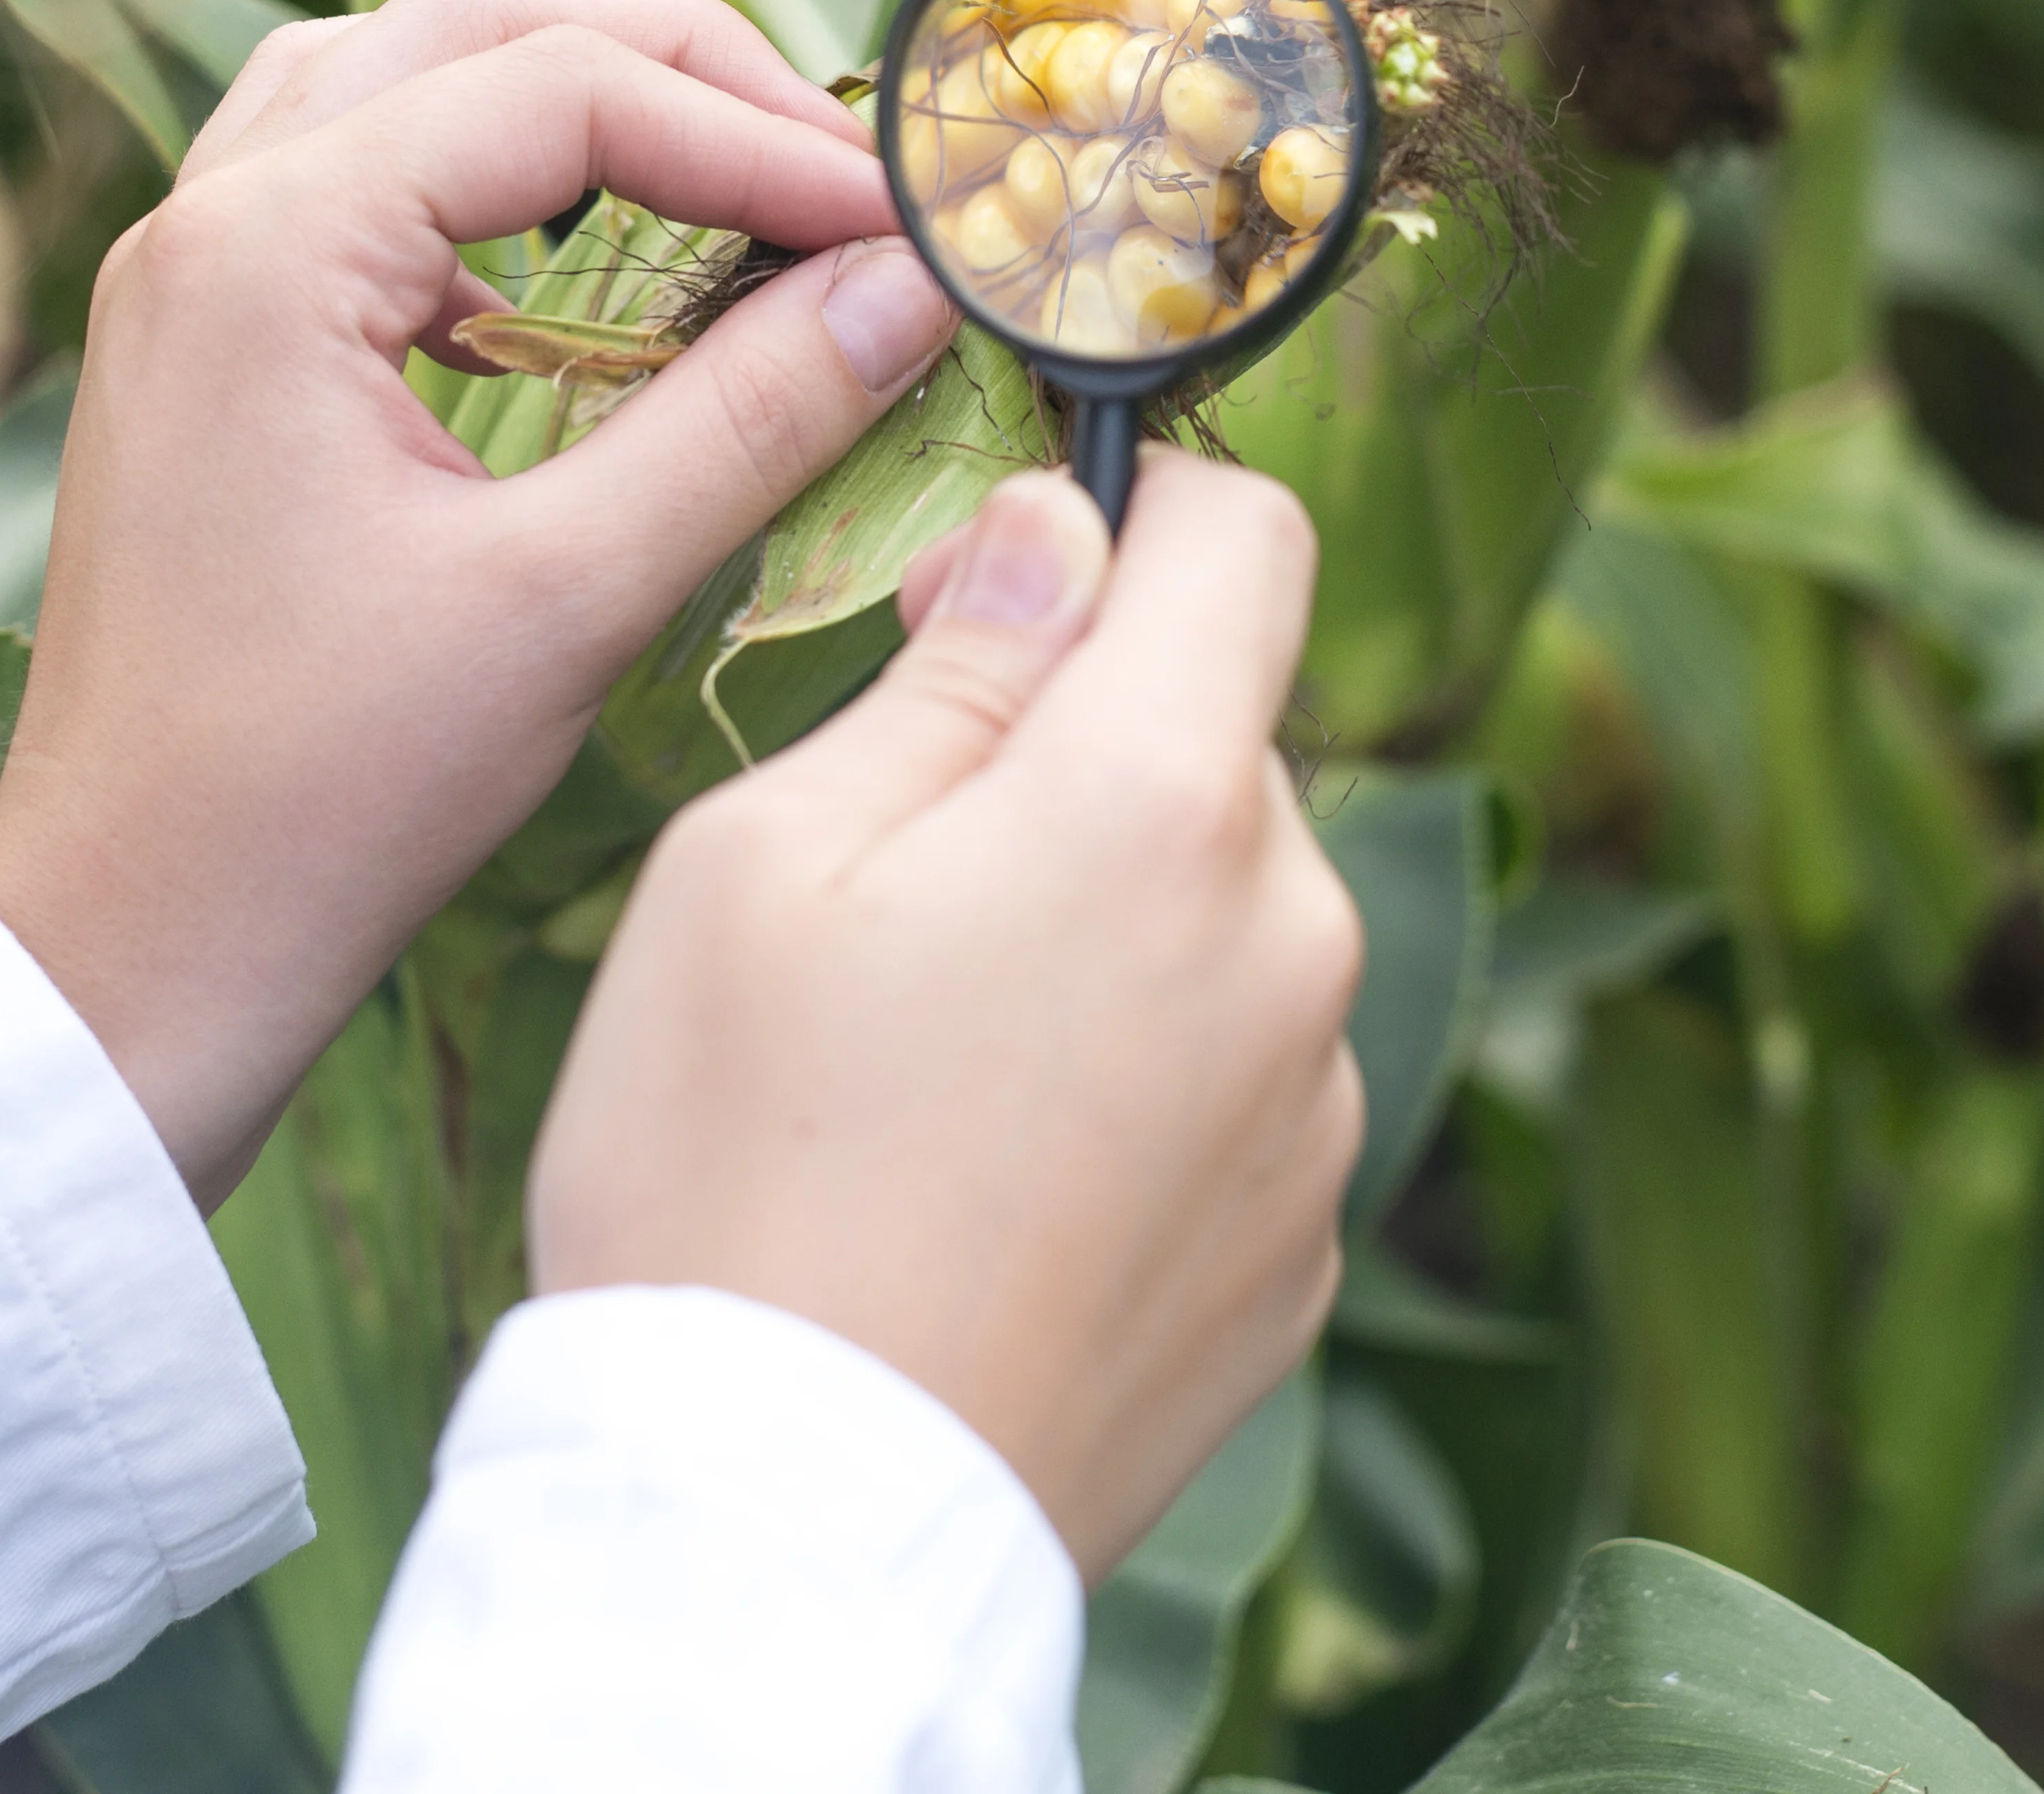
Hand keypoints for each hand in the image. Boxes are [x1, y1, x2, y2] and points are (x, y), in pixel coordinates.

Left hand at [0, 0, 960, 1205]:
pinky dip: (489, 189)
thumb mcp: (571, 596)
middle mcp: (209, 221)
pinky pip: (355, 181)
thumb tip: (909, 285)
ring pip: (403, 77)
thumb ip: (750, 417)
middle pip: (475, 27)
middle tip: (833, 167)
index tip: (902, 219)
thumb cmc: (323, 795)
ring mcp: (189, 279)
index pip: (564, 91)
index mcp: (271, 249)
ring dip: (572, 101)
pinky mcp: (203, 349)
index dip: (758, 137)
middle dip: (674, 70)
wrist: (131, 948)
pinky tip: (586, 289)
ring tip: (727, 181)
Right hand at [525, 455, 1363, 1577]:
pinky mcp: (1301, 1250)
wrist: (784, 1523)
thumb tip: (1054, 537)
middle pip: (1222, 745)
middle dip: (1085, 756)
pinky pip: (1234, 1085)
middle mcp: (1294, 940)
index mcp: (1163, 805)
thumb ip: (949, 672)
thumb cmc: (730, 1173)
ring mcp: (1313, 1108)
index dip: (1131, 521)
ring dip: (1115, 929)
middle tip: (899, 872)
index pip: (1254, 543)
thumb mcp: (764, 860)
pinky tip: (991, 1178)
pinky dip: (1138, 1086)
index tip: (1002, 586)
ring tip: (930, 1064)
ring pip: (1229, 920)